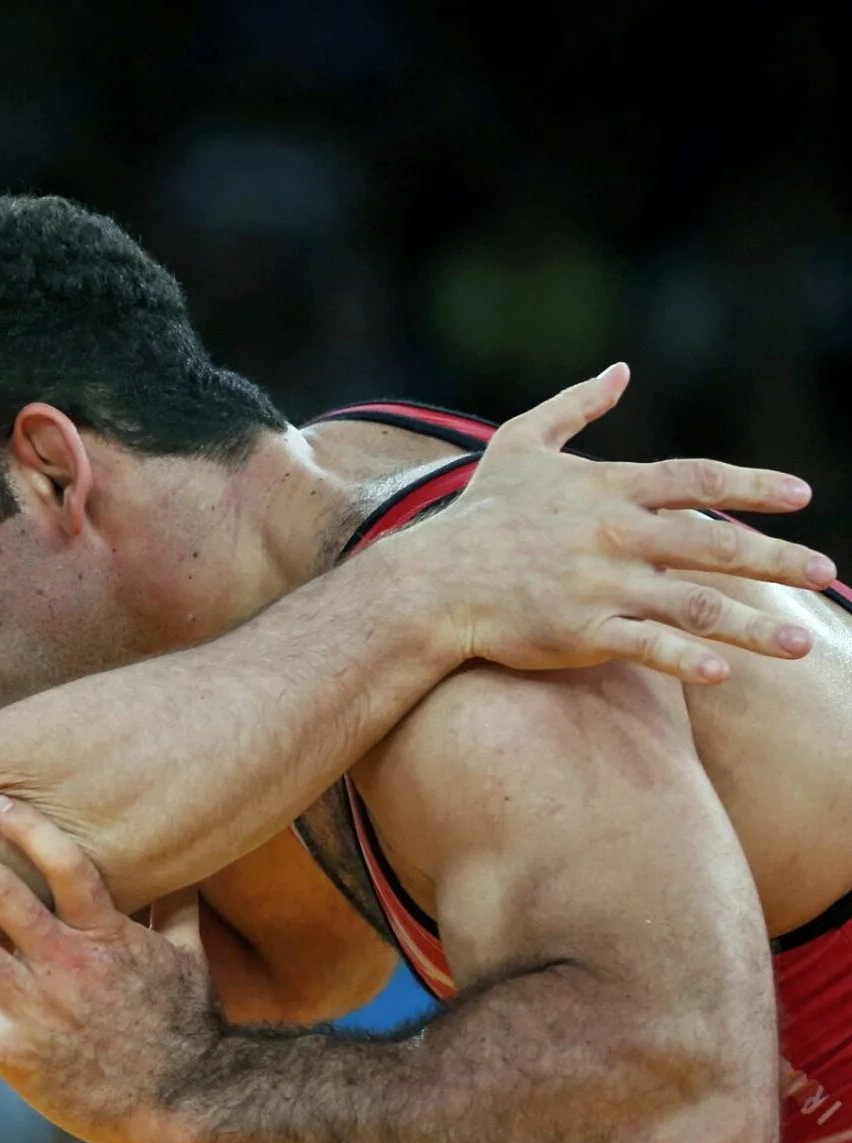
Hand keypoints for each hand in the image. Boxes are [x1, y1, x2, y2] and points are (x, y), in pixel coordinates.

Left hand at [0, 797, 221, 1142]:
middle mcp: (65, 963)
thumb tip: (184, 866)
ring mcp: (39, 1009)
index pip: (65, 864)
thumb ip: (175, 908)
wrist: (191, 1101)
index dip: (29, 829)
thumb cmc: (191, 1027)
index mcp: (104, 934)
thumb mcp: (189, 959)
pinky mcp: (20, 1058)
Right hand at [405, 364, 833, 683]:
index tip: (802, 496)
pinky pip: (648, 647)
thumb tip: (620, 370)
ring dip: (753, 626)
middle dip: (776, 557)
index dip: (754, 484)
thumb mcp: (519, 443)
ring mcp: (600, 585)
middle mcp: (614, 534)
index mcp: (607, 488)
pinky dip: (688, 661)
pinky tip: (726, 672)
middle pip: (714, 542)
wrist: (431, 581)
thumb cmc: (478, 514)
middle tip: (827, 570)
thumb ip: (575, 405)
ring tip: (798, 645)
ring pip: (695, 604)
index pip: (698, 478)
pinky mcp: (581, 630)